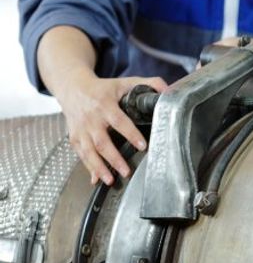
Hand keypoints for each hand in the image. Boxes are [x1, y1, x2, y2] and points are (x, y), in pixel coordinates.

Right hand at [55, 71, 168, 185]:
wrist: (73, 88)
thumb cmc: (103, 88)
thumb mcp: (125, 82)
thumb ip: (150, 83)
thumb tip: (168, 91)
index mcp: (105, 104)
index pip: (119, 121)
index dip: (131, 134)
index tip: (142, 146)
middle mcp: (91, 119)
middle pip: (102, 141)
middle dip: (114, 158)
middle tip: (127, 171)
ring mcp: (81, 130)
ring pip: (89, 152)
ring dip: (99, 168)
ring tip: (111, 180)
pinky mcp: (74, 138)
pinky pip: (81, 155)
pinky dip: (88, 168)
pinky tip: (95, 180)